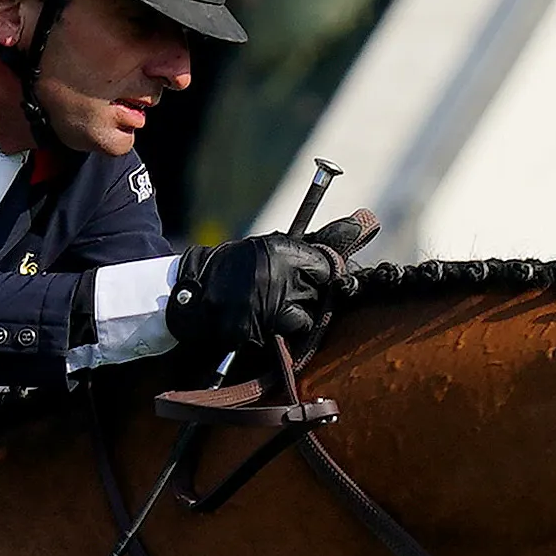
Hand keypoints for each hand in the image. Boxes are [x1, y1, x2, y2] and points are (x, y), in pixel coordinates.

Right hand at [167, 210, 377, 360]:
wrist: (191, 294)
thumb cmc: (234, 267)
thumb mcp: (271, 246)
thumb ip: (317, 242)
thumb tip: (364, 221)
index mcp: (281, 250)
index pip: (326, 267)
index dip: (319, 274)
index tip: (309, 276)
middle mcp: (279, 276)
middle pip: (319, 293)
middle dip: (307, 295)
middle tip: (279, 291)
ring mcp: (270, 306)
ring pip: (306, 318)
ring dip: (294, 316)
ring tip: (268, 306)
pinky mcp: (261, 331)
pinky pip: (286, 334)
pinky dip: (277, 331)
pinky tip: (260, 321)